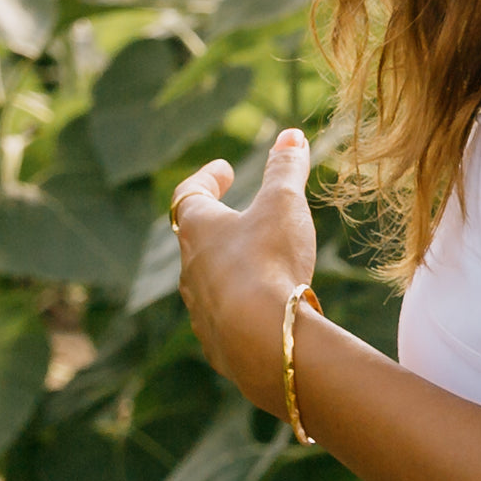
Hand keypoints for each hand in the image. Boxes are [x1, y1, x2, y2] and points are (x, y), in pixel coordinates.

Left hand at [169, 127, 320, 420]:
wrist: (265, 340)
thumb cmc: (269, 260)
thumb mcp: (283, 205)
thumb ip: (286, 168)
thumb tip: (291, 135)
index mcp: (198, 230)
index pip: (189, 196)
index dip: (206, 179)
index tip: (224, 169)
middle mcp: (190, 270)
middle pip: (196, 241)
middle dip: (217, 226)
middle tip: (237, 216)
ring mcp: (200, 311)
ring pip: (208, 282)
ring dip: (228, 268)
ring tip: (255, 264)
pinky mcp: (216, 345)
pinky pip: (223, 318)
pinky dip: (238, 306)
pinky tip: (259, 310)